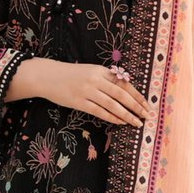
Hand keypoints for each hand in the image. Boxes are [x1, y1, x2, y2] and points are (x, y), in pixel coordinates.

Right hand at [37, 60, 151, 126]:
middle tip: (146, 115)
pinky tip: (120, 122)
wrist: (47, 76)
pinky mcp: (78, 102)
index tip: (146, 104)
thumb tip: (125, 91)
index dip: (137, 95)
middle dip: (136, 106)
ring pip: (112, 104)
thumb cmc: (70, 75)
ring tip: (136, 123)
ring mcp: (87, 91)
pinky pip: (99, 111)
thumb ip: (105, 79)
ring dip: (126, 115)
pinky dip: (111, 117)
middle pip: (121, 94)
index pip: (124, 83)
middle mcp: (95, 79)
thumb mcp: (90, 71)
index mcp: (100, 70)